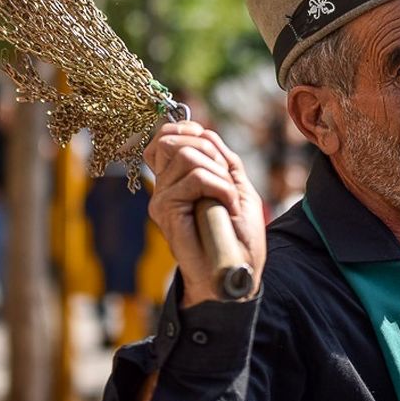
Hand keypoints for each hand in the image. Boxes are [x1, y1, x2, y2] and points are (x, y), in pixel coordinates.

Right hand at [144, 121, 265, 307]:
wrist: (237, 270)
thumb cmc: (237, 233)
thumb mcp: (235, 185)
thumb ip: (221, 159)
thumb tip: (204, 132)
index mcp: (175, 179)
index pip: (164, 137)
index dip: (187, 131)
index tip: (213, 148)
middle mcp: (163, 187)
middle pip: (173, 140)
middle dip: (209, 151)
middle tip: (225, 180)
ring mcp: (161, 199)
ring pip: (188, 157)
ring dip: (219, 174)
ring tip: (228, 199)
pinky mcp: (166, 211)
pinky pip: (195, 179)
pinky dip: (221, 188)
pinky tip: (227, 206)